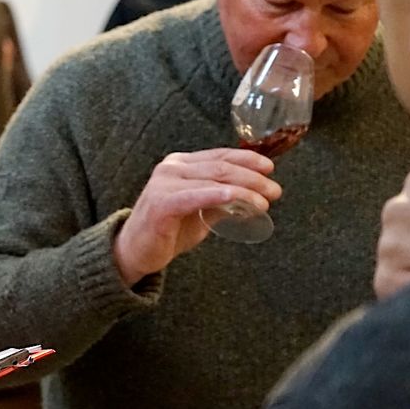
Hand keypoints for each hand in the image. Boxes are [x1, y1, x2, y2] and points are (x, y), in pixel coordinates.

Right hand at [113, 148, 281, 285]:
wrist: (134, 252)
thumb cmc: (167, 231)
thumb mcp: (201, 212)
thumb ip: (222, 201)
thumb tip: (255, 197)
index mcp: (180, 165)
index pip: (220, 156)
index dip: (248, 160)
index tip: (270, 169)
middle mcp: (171, 168)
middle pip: (221, 167)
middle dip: (253, 178)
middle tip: (275, 191)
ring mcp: (164, 183)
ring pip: (214, 179)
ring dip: (245, 189)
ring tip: (265, 201)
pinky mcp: (161, 203)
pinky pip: (197, 196)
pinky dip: (219, 196)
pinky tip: (237, 198)